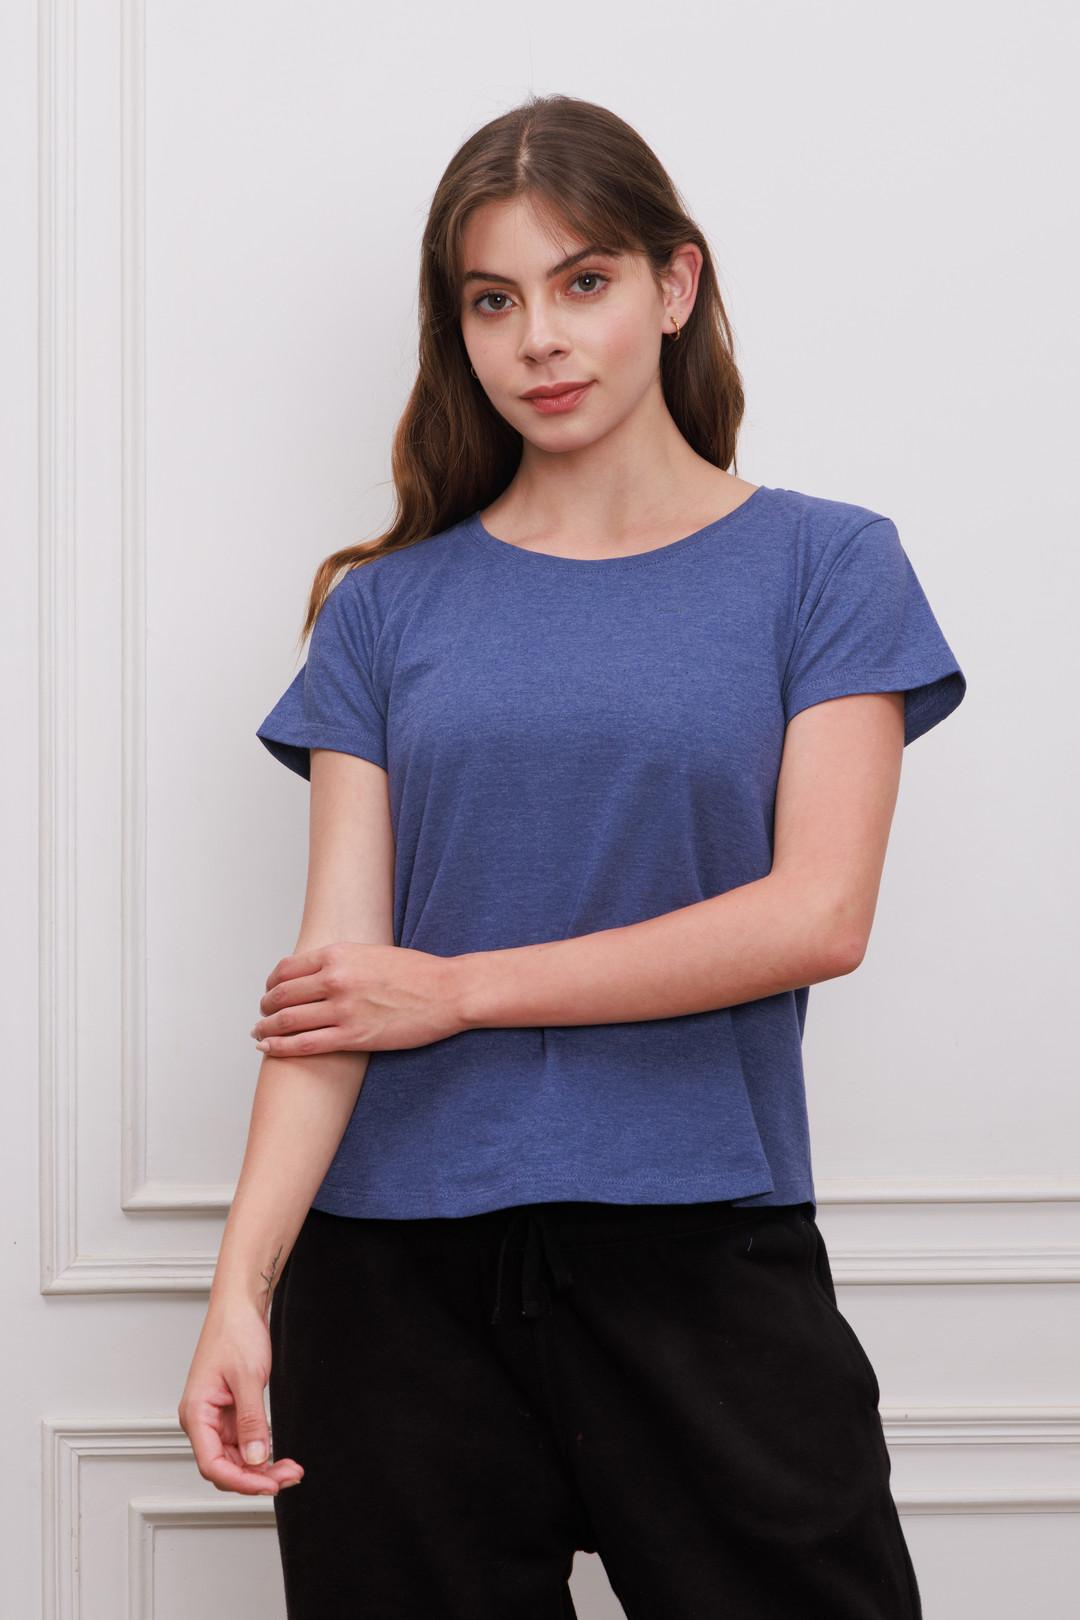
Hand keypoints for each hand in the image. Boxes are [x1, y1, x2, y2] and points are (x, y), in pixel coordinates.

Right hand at [179, 1302, 302, 1496]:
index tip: (269, 1486)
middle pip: (225, 1467)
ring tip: (290, 1470)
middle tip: (289, 1477)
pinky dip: (261, 1452)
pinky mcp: (230, 1413)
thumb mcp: (248, 1378)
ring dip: (261, 1469)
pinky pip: (243, 1444)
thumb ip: (251, 1421)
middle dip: (256, 1478)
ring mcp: (216, 1418)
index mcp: (196, 1414)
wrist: (240, 1308)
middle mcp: (202, 1421)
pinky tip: (279, 1457)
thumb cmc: (235, 1333)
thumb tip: (255, 1458)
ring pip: (236, 1459)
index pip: (211, 1464)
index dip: (240, 1481)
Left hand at [250, 940, 468, 1057]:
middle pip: (282, 994)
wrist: (448, 992)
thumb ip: (341, 961)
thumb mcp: (372, 953)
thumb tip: (315, 974)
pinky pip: (305, 1044)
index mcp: (339, 954)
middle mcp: (335, 978)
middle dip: (266, 1007)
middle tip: (263, 1015)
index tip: (270, 991)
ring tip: (260, 1033)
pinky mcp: (353, 1036)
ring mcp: (343, 1009)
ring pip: (287, 1020)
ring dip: (266, 1028)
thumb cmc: (417, 972)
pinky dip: (280, 1047)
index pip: (286, 968)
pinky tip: (268, 1048)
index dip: (272, 983)